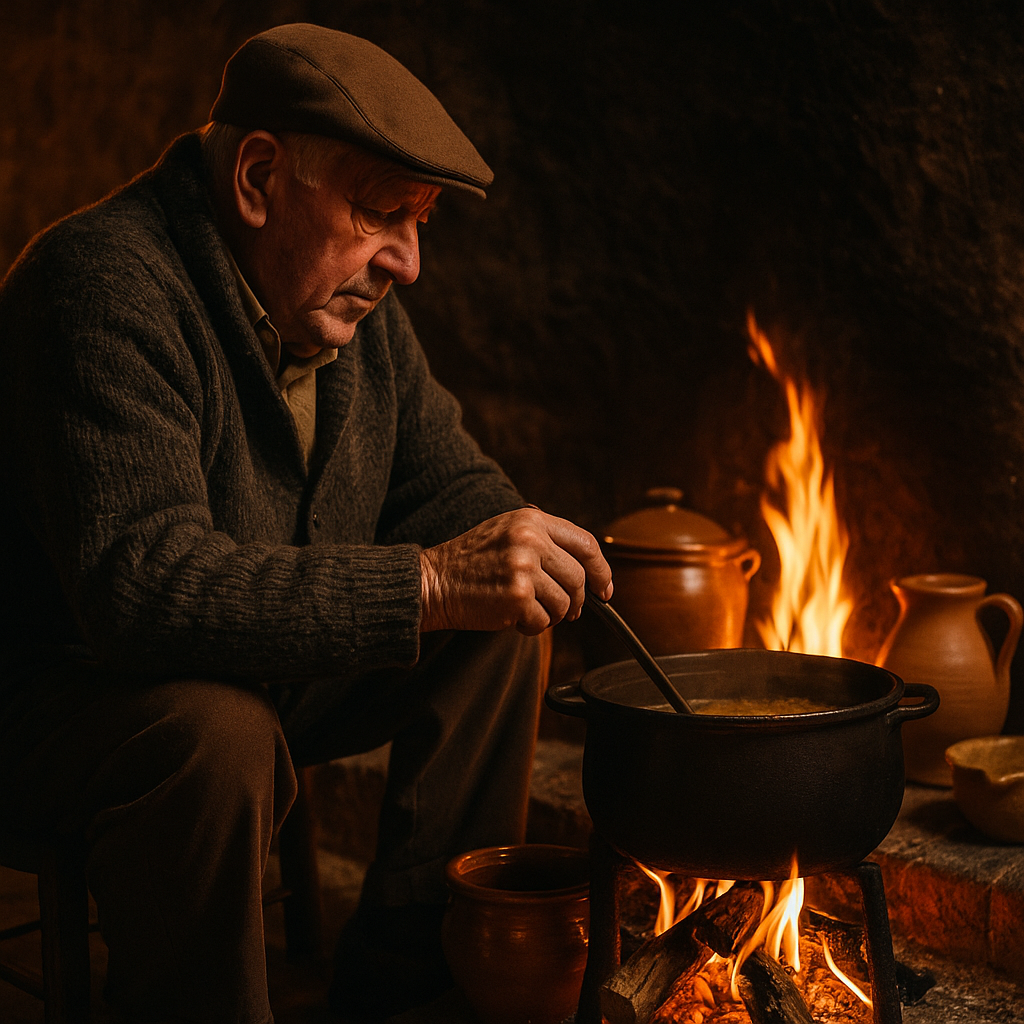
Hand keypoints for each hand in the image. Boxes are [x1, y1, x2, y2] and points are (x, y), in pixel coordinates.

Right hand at [419, 507, 612, 634]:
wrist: (432, 582)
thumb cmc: (470, 562)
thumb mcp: (506, 532)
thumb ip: (543, 541)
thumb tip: (586, 569)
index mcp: (531, 519)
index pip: (585, 543)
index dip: (601, 570)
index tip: (604, 589)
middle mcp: (530, 539)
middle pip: (578, 577)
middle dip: (577, 601)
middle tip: (567, 611)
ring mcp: (524, 567)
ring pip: (564, 603)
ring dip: (551, 615)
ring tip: (527, 610)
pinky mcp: (517, 596)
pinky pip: (543, 621)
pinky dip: (531, 626)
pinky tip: (512, 617)